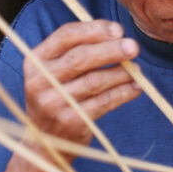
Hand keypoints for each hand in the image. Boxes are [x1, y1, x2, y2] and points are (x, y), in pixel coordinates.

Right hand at [23, 20, 141, 145]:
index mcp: (35, 61)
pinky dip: (124, 92)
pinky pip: (104, 102)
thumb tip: (118, 36)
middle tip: (133, 47)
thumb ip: (77, 50)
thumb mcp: (55, 71)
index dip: (94, 29)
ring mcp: (54, 103)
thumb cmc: (58, 96)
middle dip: (111, 50)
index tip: (118, 30)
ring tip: (138, 70)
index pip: (65, 36)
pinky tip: (136, 87)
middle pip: (80, 58)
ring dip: (121, 73)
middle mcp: (40, 81)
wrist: (45, 142)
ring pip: (95, 81)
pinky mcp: (71, 121)